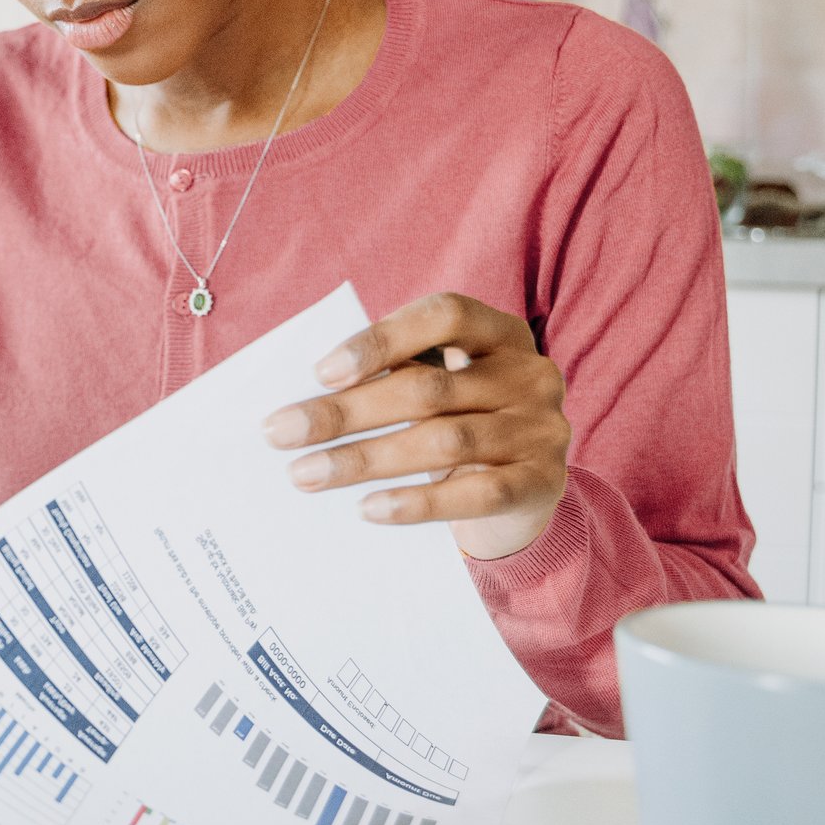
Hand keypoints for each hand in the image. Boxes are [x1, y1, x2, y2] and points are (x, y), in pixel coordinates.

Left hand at [261, 292, 569, 559]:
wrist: (525, 492)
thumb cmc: (458, 422)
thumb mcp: (438, 387)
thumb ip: (393, 378)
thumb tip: (306, 402)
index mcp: (500, 334)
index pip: (445, 316)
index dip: (381, 339)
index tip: (320, 372)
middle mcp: (530, 374)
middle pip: (429, 388)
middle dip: (346, 412)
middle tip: (280, 432)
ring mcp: (542, 429)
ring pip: (444, 442)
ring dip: (365, 460)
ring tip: (307, 474)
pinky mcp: (544, 483)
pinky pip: (477, 494)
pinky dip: (418, 503)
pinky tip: (369, 509)